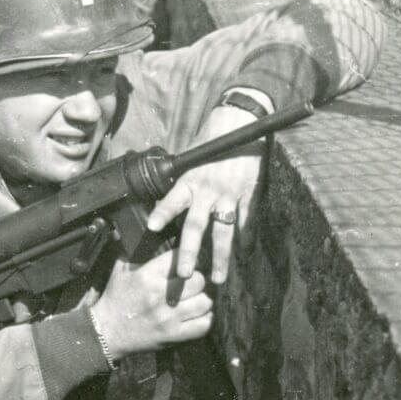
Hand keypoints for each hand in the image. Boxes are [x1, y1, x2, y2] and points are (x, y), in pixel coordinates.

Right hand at [90, 248, 212, 357]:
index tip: (184, 262)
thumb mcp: (120, 269)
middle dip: (197, 280)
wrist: (106, 332)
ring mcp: (168, 317)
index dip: (186, 258)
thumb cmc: (116, 298)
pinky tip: (197, 315)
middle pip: (199, 280)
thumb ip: (137, 250)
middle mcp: (160, 295)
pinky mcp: (173, 335)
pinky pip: (203, 325)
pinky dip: (205, 320)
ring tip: (195, 299)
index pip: (181, 257)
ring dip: (202, 300)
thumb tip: (150, 229)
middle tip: (192, 283)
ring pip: (204, 302)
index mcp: (148, 276)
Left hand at [145, 103, 263, 282]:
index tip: (151, 229)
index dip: (162, 214)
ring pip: (223, 232)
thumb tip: (172, 202)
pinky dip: (246, 240)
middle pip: (196, 227)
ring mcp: (229, 195)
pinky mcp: (249, 195)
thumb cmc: (212, 139)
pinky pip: (247, 222)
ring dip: (221, 258)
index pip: (172, 200)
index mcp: (190, 180)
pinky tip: (245, 255)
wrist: (240, 121)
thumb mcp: (191, 158)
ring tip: (219, 278)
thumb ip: (184, 182)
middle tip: (184, 274)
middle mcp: (207, 190)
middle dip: (188, 253)